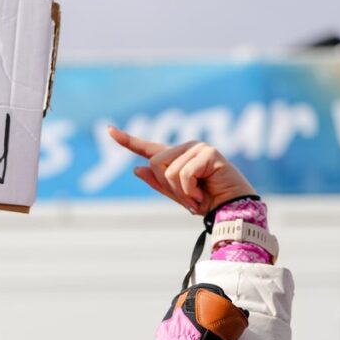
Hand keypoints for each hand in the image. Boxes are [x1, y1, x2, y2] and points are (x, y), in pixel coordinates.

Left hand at [108, 126, 255, 214]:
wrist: (230, 210)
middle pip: (154, 163)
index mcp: (176, 158)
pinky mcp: (209, 152)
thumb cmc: (207, 202)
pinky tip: (204, 193)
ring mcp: (198, 148)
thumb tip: (136, 169)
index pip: (147, 148)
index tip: (108, 130)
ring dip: (181, 191)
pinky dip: (190, 190)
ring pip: (168, 170)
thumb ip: (158, 183)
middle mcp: (186, 148)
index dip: (127, 140)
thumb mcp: (177, 195)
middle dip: (167, 186)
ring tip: (198, 195)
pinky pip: (184, 174)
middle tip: (188, 196)